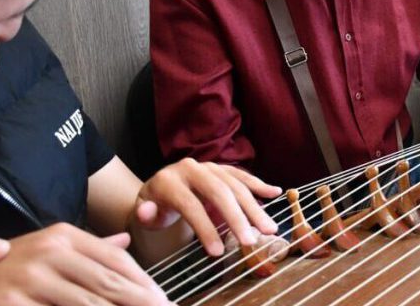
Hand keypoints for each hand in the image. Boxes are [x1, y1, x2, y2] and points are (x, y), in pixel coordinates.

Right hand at [0, 224, 168, 305]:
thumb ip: (89, 248)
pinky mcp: (11, 305)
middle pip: (109, 284)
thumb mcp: (47, 249)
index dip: (145, 282)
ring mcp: (29, 280)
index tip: (165, 299)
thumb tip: (126, 240)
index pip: (116, 259)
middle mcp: (48, 253)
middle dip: (143, 304)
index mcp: (63, 237)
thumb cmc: (10, 269)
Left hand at [135, 158, 281, 256]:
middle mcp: (192, 169)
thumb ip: (146, 214)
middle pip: (219, 193)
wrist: (160, 186)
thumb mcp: (144, 212)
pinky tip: (275, 193)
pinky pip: (242, 175)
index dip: (205, 229)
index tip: (218, 253)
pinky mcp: (221, 168)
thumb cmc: (154, 205)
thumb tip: (148, 212)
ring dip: (254, 207)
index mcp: (170, 181)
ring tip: (269, 229)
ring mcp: (209, 167)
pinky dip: (259, 184)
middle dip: (237, 218)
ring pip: (235, 185)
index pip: (191, 206)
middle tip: (251, 241)